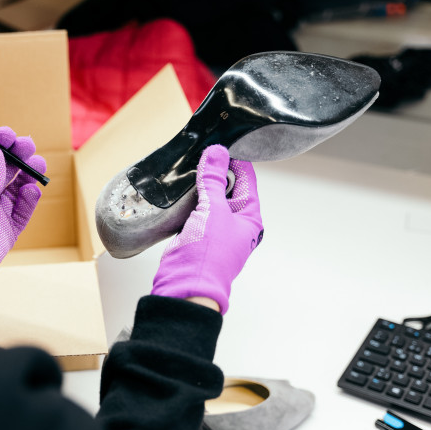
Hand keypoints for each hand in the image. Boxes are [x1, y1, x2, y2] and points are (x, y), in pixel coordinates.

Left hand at [0, 127, 45, 307]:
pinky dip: (29, 201)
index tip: (7, 135)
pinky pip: (22, 213)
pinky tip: (33, 190)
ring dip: (28, 175)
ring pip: (17, 189)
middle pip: (5, 171)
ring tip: (38, 164)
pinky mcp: (8, 232)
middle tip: (28, 145)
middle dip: (17, 156)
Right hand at [151, 145, 262, 314]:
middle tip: (202, 151)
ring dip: (201, 185)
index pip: (246, 180)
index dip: (234, 160)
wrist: (187, 284)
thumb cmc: (209, 255)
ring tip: (190, 165)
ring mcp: (216, 229)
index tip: (220, 145)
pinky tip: (180, 187)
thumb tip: (216, 153)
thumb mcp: (214, 210)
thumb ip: (212, 180)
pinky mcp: (197, 234)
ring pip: (211, 198)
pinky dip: (190, 198)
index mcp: (249, 217)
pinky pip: (196, 209)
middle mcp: (235, 223)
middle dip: (215, 171)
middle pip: (228, 187)